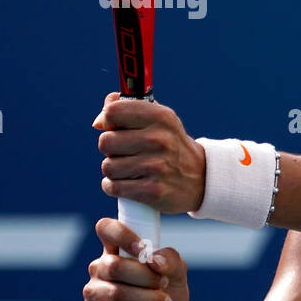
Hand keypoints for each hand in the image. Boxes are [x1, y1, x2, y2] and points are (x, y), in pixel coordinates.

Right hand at [83, 217, 191, 300]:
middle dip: (145, 277)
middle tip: (163, 285)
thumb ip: (170, 260)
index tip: (144, 250)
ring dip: (145, 298)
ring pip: (115, 291)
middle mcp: (101, 268)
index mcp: (118, 250)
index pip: (106, 229)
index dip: (122, 234)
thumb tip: (153, 260)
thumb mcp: (177, 274)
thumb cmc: (168, 293)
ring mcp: (94, 291)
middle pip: (114, 264)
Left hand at [94, 91, 205, 213]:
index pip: (113, 111)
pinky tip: (129, 184)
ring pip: (108, 167)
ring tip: (131, 170)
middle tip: (128, 153)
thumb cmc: (170, 145)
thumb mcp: (159, 120)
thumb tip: (98, 123)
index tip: (117, 128)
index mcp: (161, 117)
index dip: (109, 120)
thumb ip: (127, 109)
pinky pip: (114, 187)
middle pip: (105, 142)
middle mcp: (159, 139)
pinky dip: (115, 187)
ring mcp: (157, 166)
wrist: (201, 179)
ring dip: (114, 170)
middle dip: (111, 150)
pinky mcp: (153, 191)